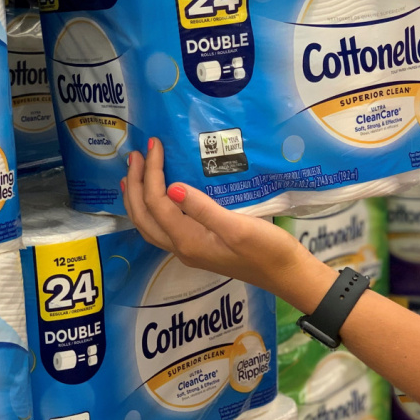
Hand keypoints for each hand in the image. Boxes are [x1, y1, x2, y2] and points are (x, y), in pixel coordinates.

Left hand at [122, 139, 330, 303]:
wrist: (286, 274)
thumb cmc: (267, 250)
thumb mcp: (238, 227)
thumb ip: (204, 209)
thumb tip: (172, 187)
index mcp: (189, 240)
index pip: (157, 203)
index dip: (151, 173)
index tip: (154, 145)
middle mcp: (182, 247)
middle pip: (144, 216)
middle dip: (134, 185)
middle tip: (134, 156)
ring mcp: (189, 249)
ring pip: (149, 225)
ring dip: (137, 199)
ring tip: (133, 175)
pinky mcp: (198, 247)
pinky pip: (162, 227)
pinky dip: (151, 209)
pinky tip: (159, 197)